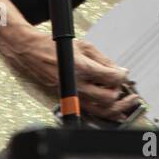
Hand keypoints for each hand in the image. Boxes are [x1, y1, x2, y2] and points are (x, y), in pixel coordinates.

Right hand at [0, 23, 142, 122]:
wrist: (31, 53)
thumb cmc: (53, 47)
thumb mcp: (83, 46)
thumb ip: (104, 60)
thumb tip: (119, 70)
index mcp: (82, 68)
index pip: (112, 78)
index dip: (123, 76)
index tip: (125, 73)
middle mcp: (77, 85)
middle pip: (109, 98)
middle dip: (121, 93)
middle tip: (128, 89)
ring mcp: (71, 95)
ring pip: (100, 111)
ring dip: (117, 108)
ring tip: (127, 103)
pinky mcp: (67, 101)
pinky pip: (90, 112)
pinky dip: (103, 113)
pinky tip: (113, 110)